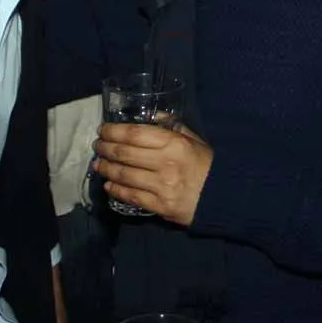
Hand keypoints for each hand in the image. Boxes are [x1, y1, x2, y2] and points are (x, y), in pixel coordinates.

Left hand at [93, 122, 212, 226]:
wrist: (223, 197)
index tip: (103, 130)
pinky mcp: (160, 206)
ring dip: (106, 169)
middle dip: (106, 148)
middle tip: (97, 146)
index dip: (114, 131)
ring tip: (98, 164)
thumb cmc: (206, 164)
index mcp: (173, 143)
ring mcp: (161, 186)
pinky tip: (109, 185)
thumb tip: (148, 116)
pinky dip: (116, 190)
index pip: (134, 134)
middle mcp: (165, 163)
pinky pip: (132, 197)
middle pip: (125, 154)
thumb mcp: (192, 138)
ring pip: (124, 176)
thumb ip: (171, 125)